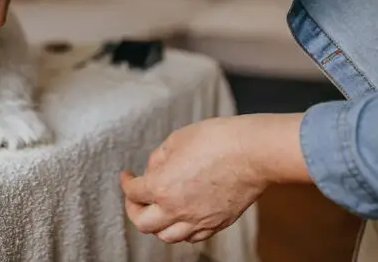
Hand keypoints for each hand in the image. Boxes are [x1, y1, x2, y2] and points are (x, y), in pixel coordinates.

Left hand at [121, 113, 308, 243]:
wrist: (252, 153)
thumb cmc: (216, 141)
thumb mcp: (175, 140)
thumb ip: (158, 159)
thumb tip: (152, 169)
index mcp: (161, 187)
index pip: (132, 192)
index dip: (126, 182)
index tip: (127, 176)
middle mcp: (177, 210)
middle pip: (143, 224)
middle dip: (134, 210)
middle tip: (136, 199)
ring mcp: (199, 220)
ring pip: (168, 237)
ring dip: (157, 225)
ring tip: (158, 211)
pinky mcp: (218, 223)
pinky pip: (193, 237)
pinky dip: (182, 231)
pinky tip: (182, 217)